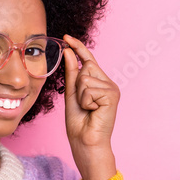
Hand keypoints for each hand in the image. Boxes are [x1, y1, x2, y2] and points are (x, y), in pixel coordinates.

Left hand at [62, 35, 118, 179]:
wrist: (86, 142)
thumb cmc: (79, 123)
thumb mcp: (72, 95)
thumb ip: (72, 74)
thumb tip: (68, 52)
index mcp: (99, 83)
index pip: (88, 60)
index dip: (78, 47)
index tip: (67, 36)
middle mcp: (108, 83)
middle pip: (85, 68)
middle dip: (77, 86)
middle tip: (83, 105)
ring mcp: (112, 89)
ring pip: (85, 78)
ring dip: (81, 96)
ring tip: (88, 110)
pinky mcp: (112, 95)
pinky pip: (89, 88)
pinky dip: (86, 101)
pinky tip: (93, 111)